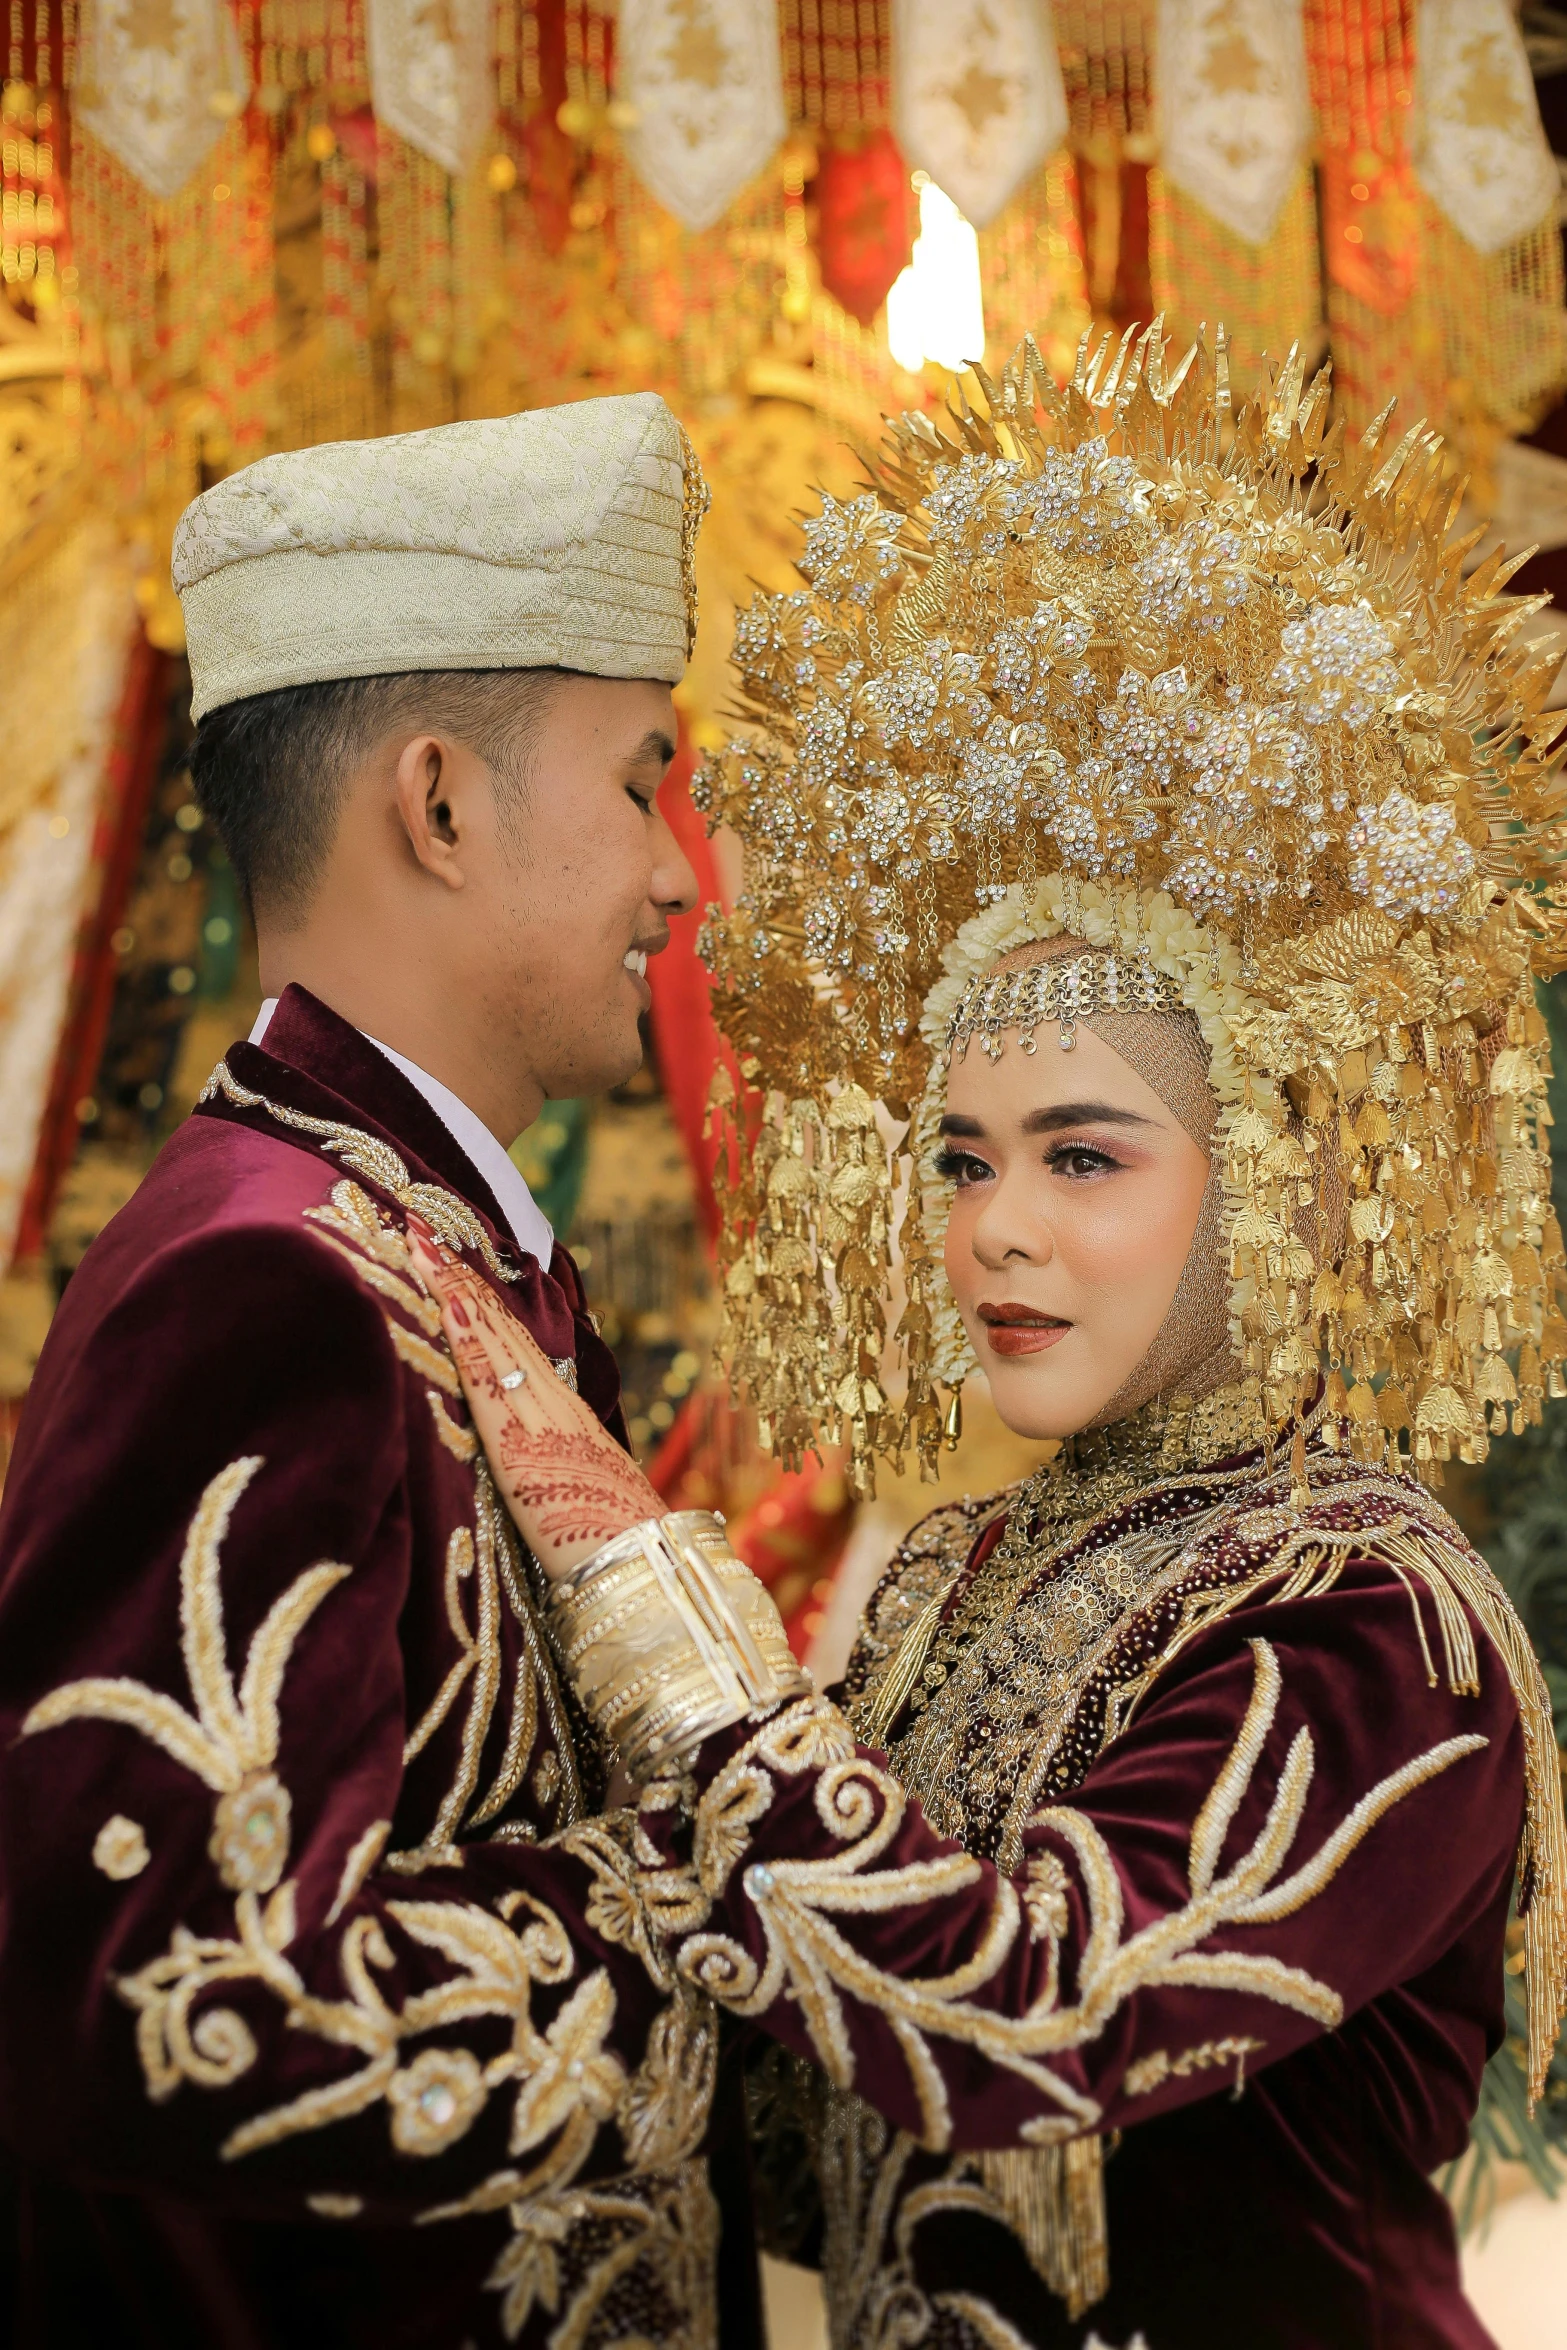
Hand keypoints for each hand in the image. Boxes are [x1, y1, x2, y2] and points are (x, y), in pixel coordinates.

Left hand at [407, 1222, 661, 1580]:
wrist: (639, 1570)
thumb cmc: (606, 1547)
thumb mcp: (567, 1493)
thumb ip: (540, 1469)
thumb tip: (518, 1463)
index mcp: (558, 1413)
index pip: (507, 1341)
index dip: (473, 1297)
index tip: (442, 1256)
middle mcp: (550, 1400)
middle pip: (496, 1323)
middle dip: (454, 1272)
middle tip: (418, 1222)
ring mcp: (538, 1413)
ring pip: (489, 1334)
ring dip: (450, 1284)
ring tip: (417, 1239)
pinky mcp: (521, 1438)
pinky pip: (488, 1374)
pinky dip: (467, 1333)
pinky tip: (446, 1299)